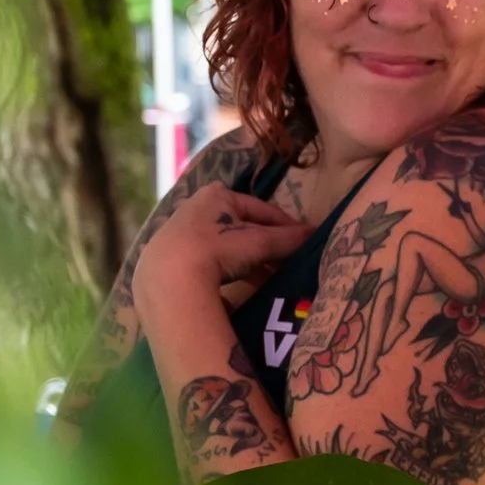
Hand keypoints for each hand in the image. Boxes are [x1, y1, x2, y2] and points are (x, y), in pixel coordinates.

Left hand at [135, 189, 310, 308]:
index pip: (262, 209)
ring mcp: (180, 232)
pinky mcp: (170, 257)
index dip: (286, 226)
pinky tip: (239, 289)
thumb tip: (315, 234)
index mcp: (218, 195)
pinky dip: (227, 271)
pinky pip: (208, 260)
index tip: (304, 241)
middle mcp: (196, 207)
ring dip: (249, 261)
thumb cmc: (217, 248)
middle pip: (243, 227)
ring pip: (226, 245)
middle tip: (287, 263)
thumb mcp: (258, 243)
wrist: (169, 277)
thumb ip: (287, 239)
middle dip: (267, 246)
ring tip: (268, 279)